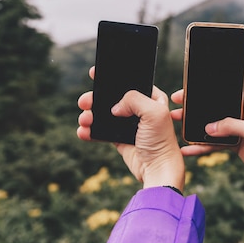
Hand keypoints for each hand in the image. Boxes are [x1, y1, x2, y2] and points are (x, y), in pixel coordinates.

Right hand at [77, 67, 184, 191]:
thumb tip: (115, 107)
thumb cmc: (161, 141)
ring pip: (103, 114)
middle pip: (112, 98)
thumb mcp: (154, 112)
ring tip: (84, 119)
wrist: (157, 169)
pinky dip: (90, 130)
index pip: (131, 83)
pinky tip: (83, 131)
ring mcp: (128, 125)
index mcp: (152, 99)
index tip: (96, 73)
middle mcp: (140, 110)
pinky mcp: (119, 139)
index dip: (113, 78)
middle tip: (84, 101)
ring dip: (90, 115)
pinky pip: (101, 131)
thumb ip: (134, 99)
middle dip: (95, 98)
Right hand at [171, 70, 243, 214]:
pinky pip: (212, 143)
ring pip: (211, 122)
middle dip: (197, 99)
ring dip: (193, 121)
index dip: (226, 71)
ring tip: (175, 119)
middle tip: (179, 97)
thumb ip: (232, 126)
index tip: (207, 66)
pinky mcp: (233, 144)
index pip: (240, 80)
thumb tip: (208, 127)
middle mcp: (243, 113)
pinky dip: (199, 146)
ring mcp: (237, 129)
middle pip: (216, 101)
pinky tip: (186, 149)